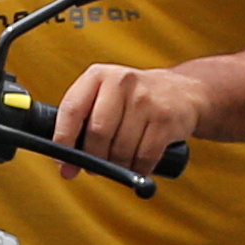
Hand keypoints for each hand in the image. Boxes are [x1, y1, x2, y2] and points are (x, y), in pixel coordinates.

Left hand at [49, 53, 211, 171]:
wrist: (183, 92)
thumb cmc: (134, 101)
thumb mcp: (106, 96)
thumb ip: (83, 122)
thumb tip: (64, 164)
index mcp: (98, 76)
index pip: (72, 109)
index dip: (63, 140)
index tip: (62, 161)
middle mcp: (121, 81)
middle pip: (97, 133)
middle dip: (93, 158)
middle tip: (93, 168)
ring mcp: (145, 99)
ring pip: (121, 149)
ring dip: (116, 166)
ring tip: (117, 164)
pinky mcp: (165, 118)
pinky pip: (144, 157)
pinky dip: (137, 169)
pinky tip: (136, 167)